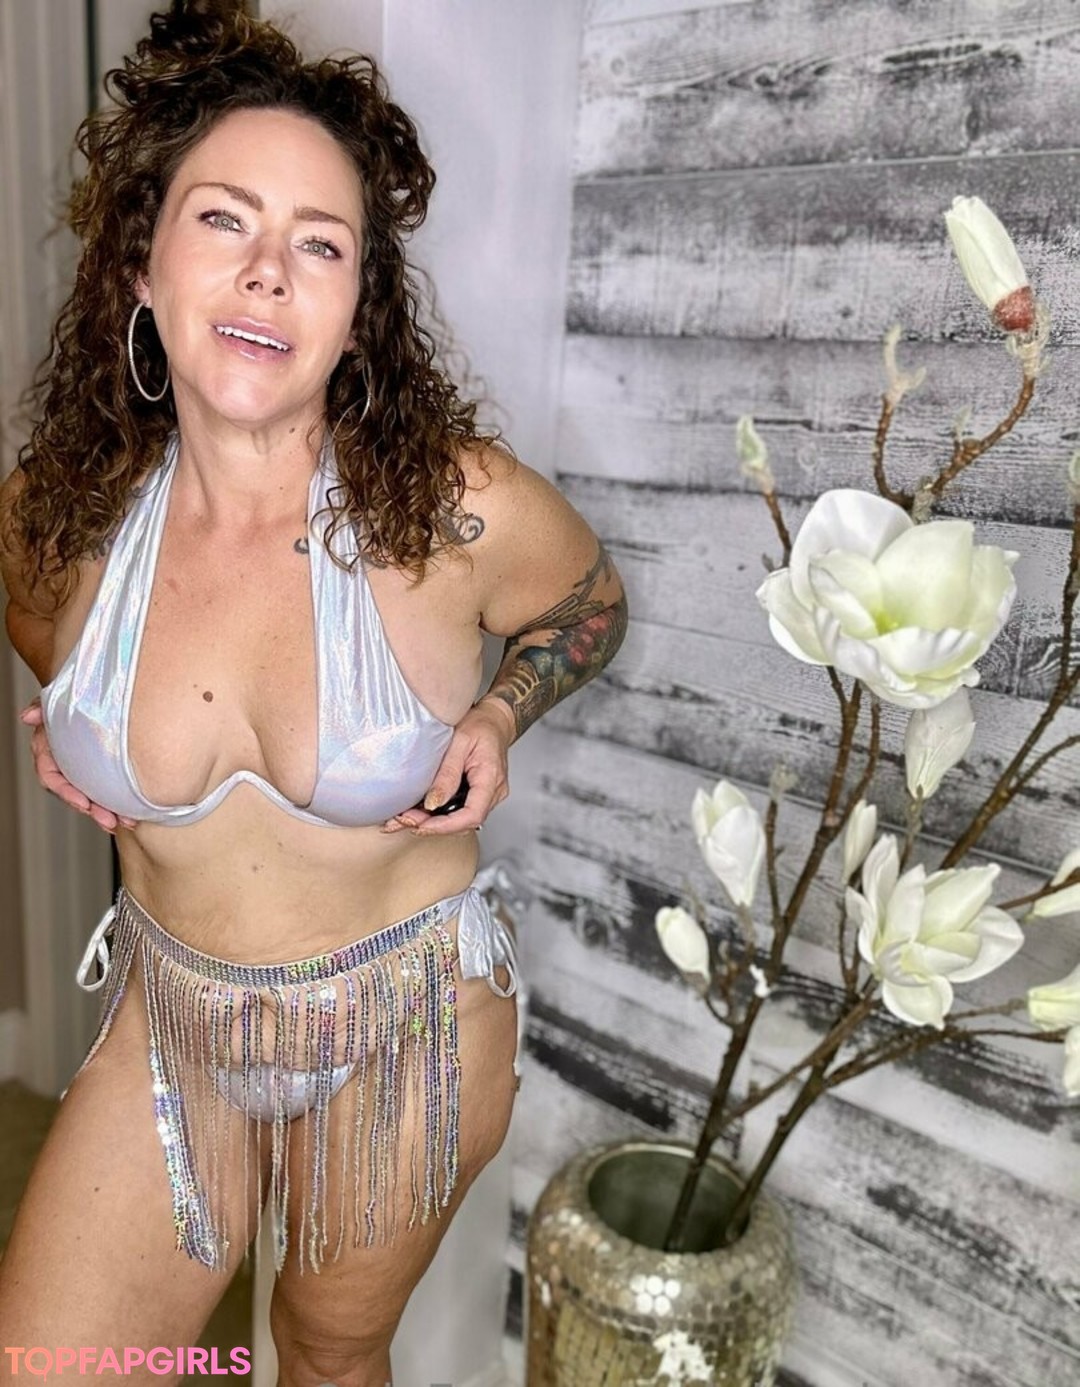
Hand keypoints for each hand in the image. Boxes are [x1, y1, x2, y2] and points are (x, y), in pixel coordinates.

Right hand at [19, 700, 136, 834]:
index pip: (51, 777)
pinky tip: (130, 818)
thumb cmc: (70, 700)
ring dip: (107, 813)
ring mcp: (81, 772)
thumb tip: (28, 716)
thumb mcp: (54, 701)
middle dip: (92, 810)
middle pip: (74, 794)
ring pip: (91, 798)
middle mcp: (63, 765)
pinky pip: (105, 794)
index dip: (66, 792)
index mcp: (48, 751)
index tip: (82, 802)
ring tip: (125, 823)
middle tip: (109, 820)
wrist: (90, 695)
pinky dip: (116, 807)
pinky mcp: (99, 774)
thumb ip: (41, 709)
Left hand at [381, 696, 514, 836]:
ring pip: (461, 821)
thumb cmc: (480, 725)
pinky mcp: (479, 795)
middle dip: (433, 826)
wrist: (493, 720)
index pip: (472, 815)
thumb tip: (433, 803)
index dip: (446, 826)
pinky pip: (460, 811)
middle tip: (404, 821)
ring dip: (434, 823)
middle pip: (465, 822)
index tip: (421, 825)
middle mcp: (493, 792)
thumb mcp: (459, 742)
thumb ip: (447, 774)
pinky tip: (420, 813)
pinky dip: (439, 815)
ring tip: (406, 818)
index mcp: (491, 778)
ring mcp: (488, 796)